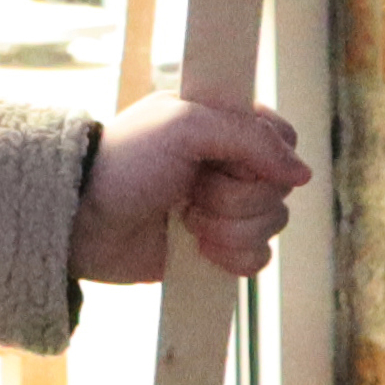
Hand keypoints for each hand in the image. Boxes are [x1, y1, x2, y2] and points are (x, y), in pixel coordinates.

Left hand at [74, 95, 309, 285]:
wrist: (81, 220)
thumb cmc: (124, 163)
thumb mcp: (184, 126)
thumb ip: (248, 138)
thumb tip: (303, 173)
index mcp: (224, 126)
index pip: (284, 139)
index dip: (265, 156)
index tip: (227, 160)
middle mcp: (229, 166)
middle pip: (281, 187)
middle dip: (236, 197)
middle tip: (191, 191)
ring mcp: (225, 209)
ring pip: (273, 224)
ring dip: (228, 228)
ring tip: (185, 220)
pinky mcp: (217, 248)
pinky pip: (258, 258)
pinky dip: (230, 257)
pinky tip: (197, 248)